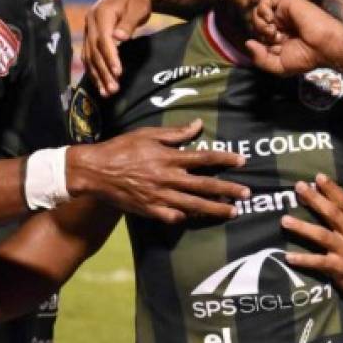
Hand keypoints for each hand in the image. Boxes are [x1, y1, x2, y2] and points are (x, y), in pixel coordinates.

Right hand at [68, 119, 249, 222]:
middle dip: (228, 189)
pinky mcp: (150, 210)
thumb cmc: (122, 148)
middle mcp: (168, 178)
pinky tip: (197, 218)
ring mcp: (159, 197)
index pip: (204, 158)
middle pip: (204, 185)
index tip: (242, 161)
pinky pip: (173, 217)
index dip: (225, 159)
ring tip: (232, 212)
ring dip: (215, 209)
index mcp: (169, 157)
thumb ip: (175, 133)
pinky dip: (186, 217)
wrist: (95, 172)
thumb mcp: (149, 134)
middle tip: (247, 193)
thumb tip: (198, 125)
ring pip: (193, 205)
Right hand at [82, 0, 152, 96]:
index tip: (118, 73)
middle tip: (113, 90)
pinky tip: (100, 84)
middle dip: (103, 72)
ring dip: (97, 75)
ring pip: (90, 56)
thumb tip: (118, 38)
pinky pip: (89, 56)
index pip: (103, 39)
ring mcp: (89, 29)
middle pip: (94, 51)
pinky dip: (94, 70)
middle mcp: (91, 22)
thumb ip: (129, 23)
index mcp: (101, 13)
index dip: (110, 57)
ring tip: (107, 93)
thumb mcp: (138, 7)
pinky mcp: (90, 36)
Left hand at [246, 0, 342, 75]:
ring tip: (272, 30)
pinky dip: (262, 10)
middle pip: (256, 22)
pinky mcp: (287, 1)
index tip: (272, 50)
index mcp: (279, 36)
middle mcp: (280, 23)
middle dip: (259, 32)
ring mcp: (283, 12)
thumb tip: (247, 43)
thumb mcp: (278, 66)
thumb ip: (259, 58)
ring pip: (258, 11)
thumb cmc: (305, 57)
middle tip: (273, 39)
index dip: (259, 43)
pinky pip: (264, 0)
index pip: (258, 35)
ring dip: (260, 22)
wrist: (324, 46)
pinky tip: (270, 20)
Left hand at [281, 174, 342, 301]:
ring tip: (284, 220)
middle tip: (299, 187)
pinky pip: (318, 262)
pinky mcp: (337, 268)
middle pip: (331, 214)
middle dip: (315, 200)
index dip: (332, 189)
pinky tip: (288, 256)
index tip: (319, 177)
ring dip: (302, 227)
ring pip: (321, 236)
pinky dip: (303, 260)